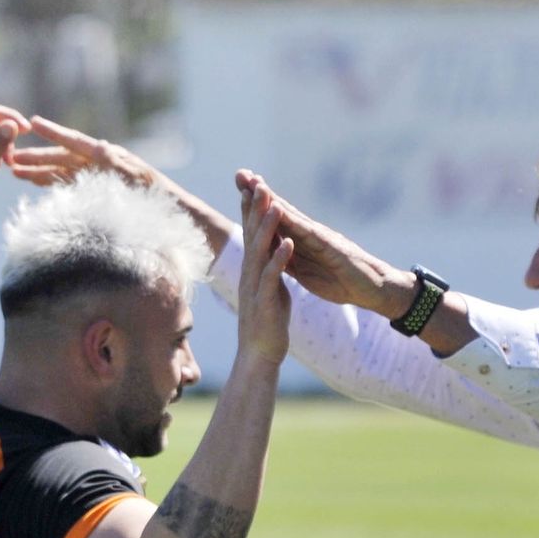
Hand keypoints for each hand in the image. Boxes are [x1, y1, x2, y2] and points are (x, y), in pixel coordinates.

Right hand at [9, 115, 159, 188]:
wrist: (168, 213)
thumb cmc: (156, 196)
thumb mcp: (138, 179)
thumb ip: (118, 164)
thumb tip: (99, 146)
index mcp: (108, 155)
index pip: (77, 142)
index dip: (56, 133)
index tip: (35, 122)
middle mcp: (99, 162)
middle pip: (62, 158)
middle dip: (37, 158)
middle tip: (12, 159)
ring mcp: (95, 175)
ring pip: (60, 171)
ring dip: (38, 171)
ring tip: (14, 171)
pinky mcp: (94, 188)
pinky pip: (67, 183)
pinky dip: (50, 182)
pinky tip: (35, 182)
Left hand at [233, 169, 407, 316]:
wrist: (374, 289)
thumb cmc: (343, 282)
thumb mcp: (308, 274)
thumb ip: (290, 262)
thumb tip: (271, 254)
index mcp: (301, 243)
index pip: (275, 220)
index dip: (256, 204)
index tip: (239, 187)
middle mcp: (309, 234)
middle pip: (280, 210)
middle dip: (259, 192)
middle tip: (240, 173)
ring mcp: (321, 238)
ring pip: (292, 217)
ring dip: (273, 200)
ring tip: (256, 183)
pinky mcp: (331, 247)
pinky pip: (309, 235)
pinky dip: (293, 223)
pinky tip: (280, 211)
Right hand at [235, 181, 292, 365]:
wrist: (260, 355)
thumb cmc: (266, 323)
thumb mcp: (268, 290)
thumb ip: (270, 270)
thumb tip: (275, 253)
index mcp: (253, 270)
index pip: (250, 234)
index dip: (251, 209)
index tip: (254, 185)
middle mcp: (250, 274)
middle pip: (251, 235)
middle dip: (256, 209)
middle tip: (259, 183)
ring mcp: (255, 287)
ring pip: (260, 252)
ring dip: (268, 228)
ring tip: (275, 205)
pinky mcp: (265, 302)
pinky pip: (273, 277)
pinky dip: (280, 259)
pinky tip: (288, 244)